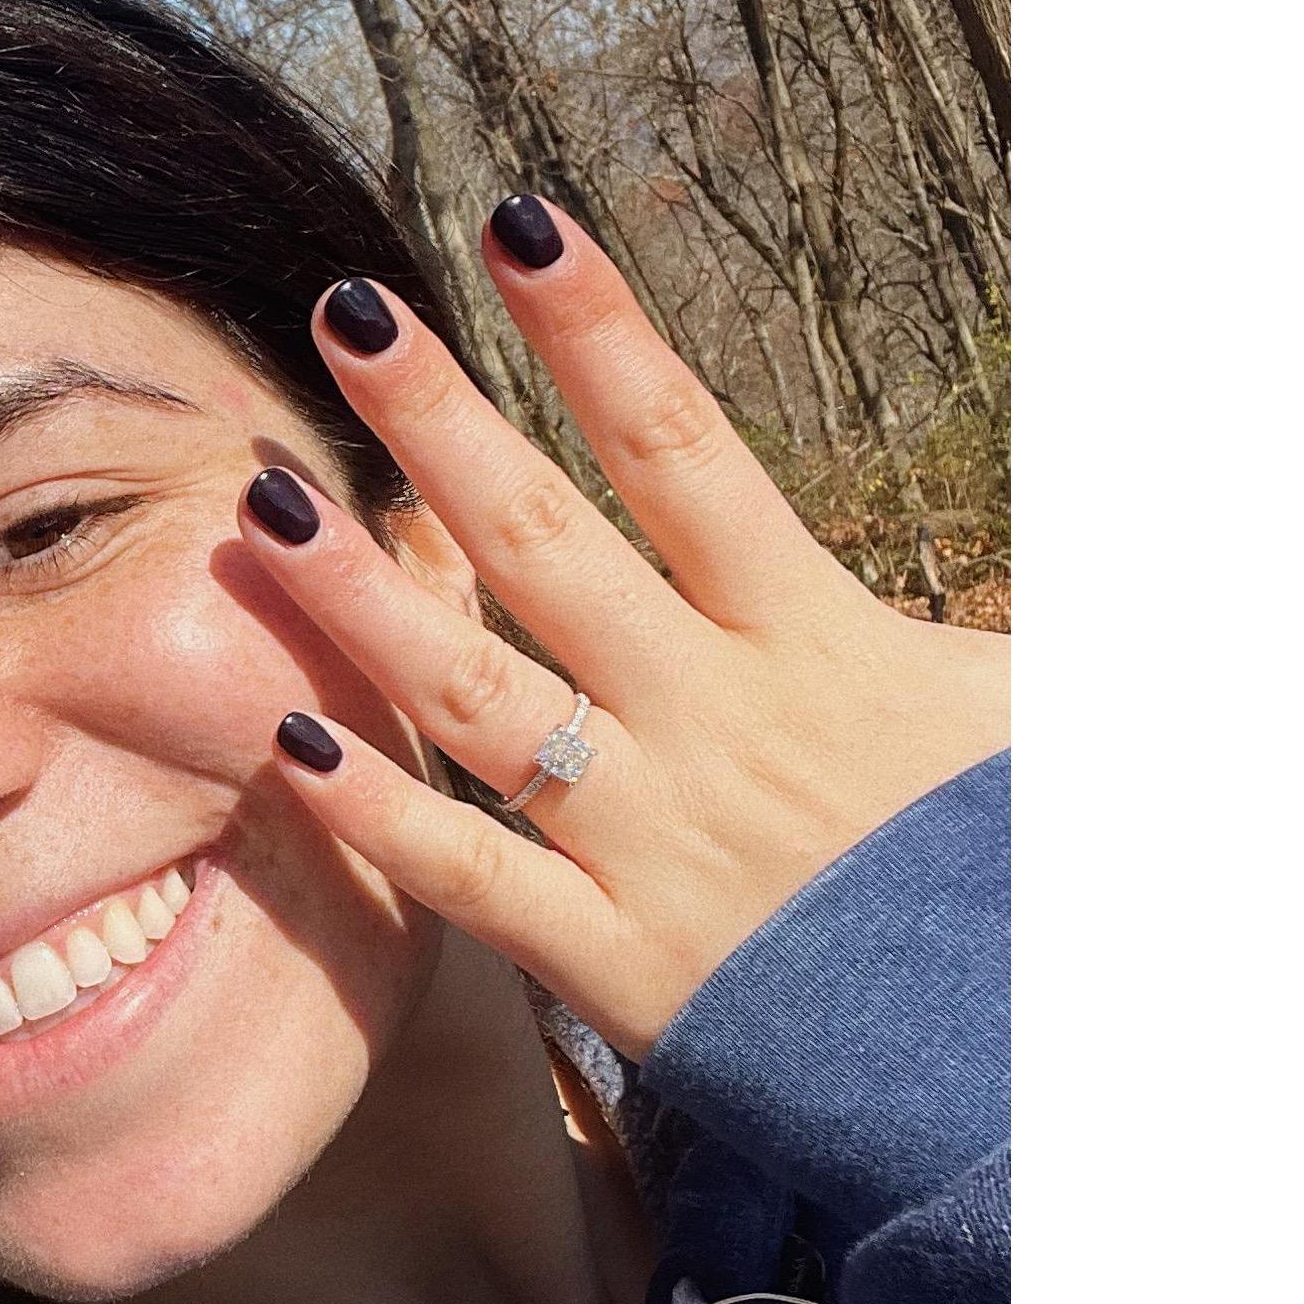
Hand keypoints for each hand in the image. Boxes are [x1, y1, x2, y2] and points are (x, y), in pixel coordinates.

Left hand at [236, 198, 1007, 1060]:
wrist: (1039, 1076)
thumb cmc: (1027, 872)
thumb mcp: (1033, 707)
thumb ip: (975, 606)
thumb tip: (980, 529)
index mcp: (817, 639)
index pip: (689, 452)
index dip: (605, 334)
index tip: (522, 226)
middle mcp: (715, 721)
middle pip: (553, 545)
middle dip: (447, 423)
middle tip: (346, 313)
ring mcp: (655, 841)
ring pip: (479, 699)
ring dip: (365, 600)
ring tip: (264, 503)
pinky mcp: (620, 960)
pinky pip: (475, 879)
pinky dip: (379, 816)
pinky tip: (286, 745)